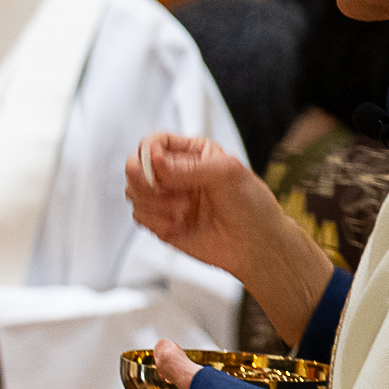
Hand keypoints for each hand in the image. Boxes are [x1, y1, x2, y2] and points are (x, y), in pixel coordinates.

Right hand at [126, 132, 333, 345]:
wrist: (255, 246)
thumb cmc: (251, 207)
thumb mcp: (227, 173)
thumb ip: (187, 166)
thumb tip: (153, 164)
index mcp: (193, 154)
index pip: (154, 142)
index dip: (150, 154)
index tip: (159, 168)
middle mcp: (175, 174)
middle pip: (135, 166)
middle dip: (148, 182)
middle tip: (167, 192)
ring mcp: (166, 199)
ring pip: (132, 192)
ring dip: (155, 204)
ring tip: (182, 212)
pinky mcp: (160, 222)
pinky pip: (139, 216)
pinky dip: (156, 221)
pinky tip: (179, 224)